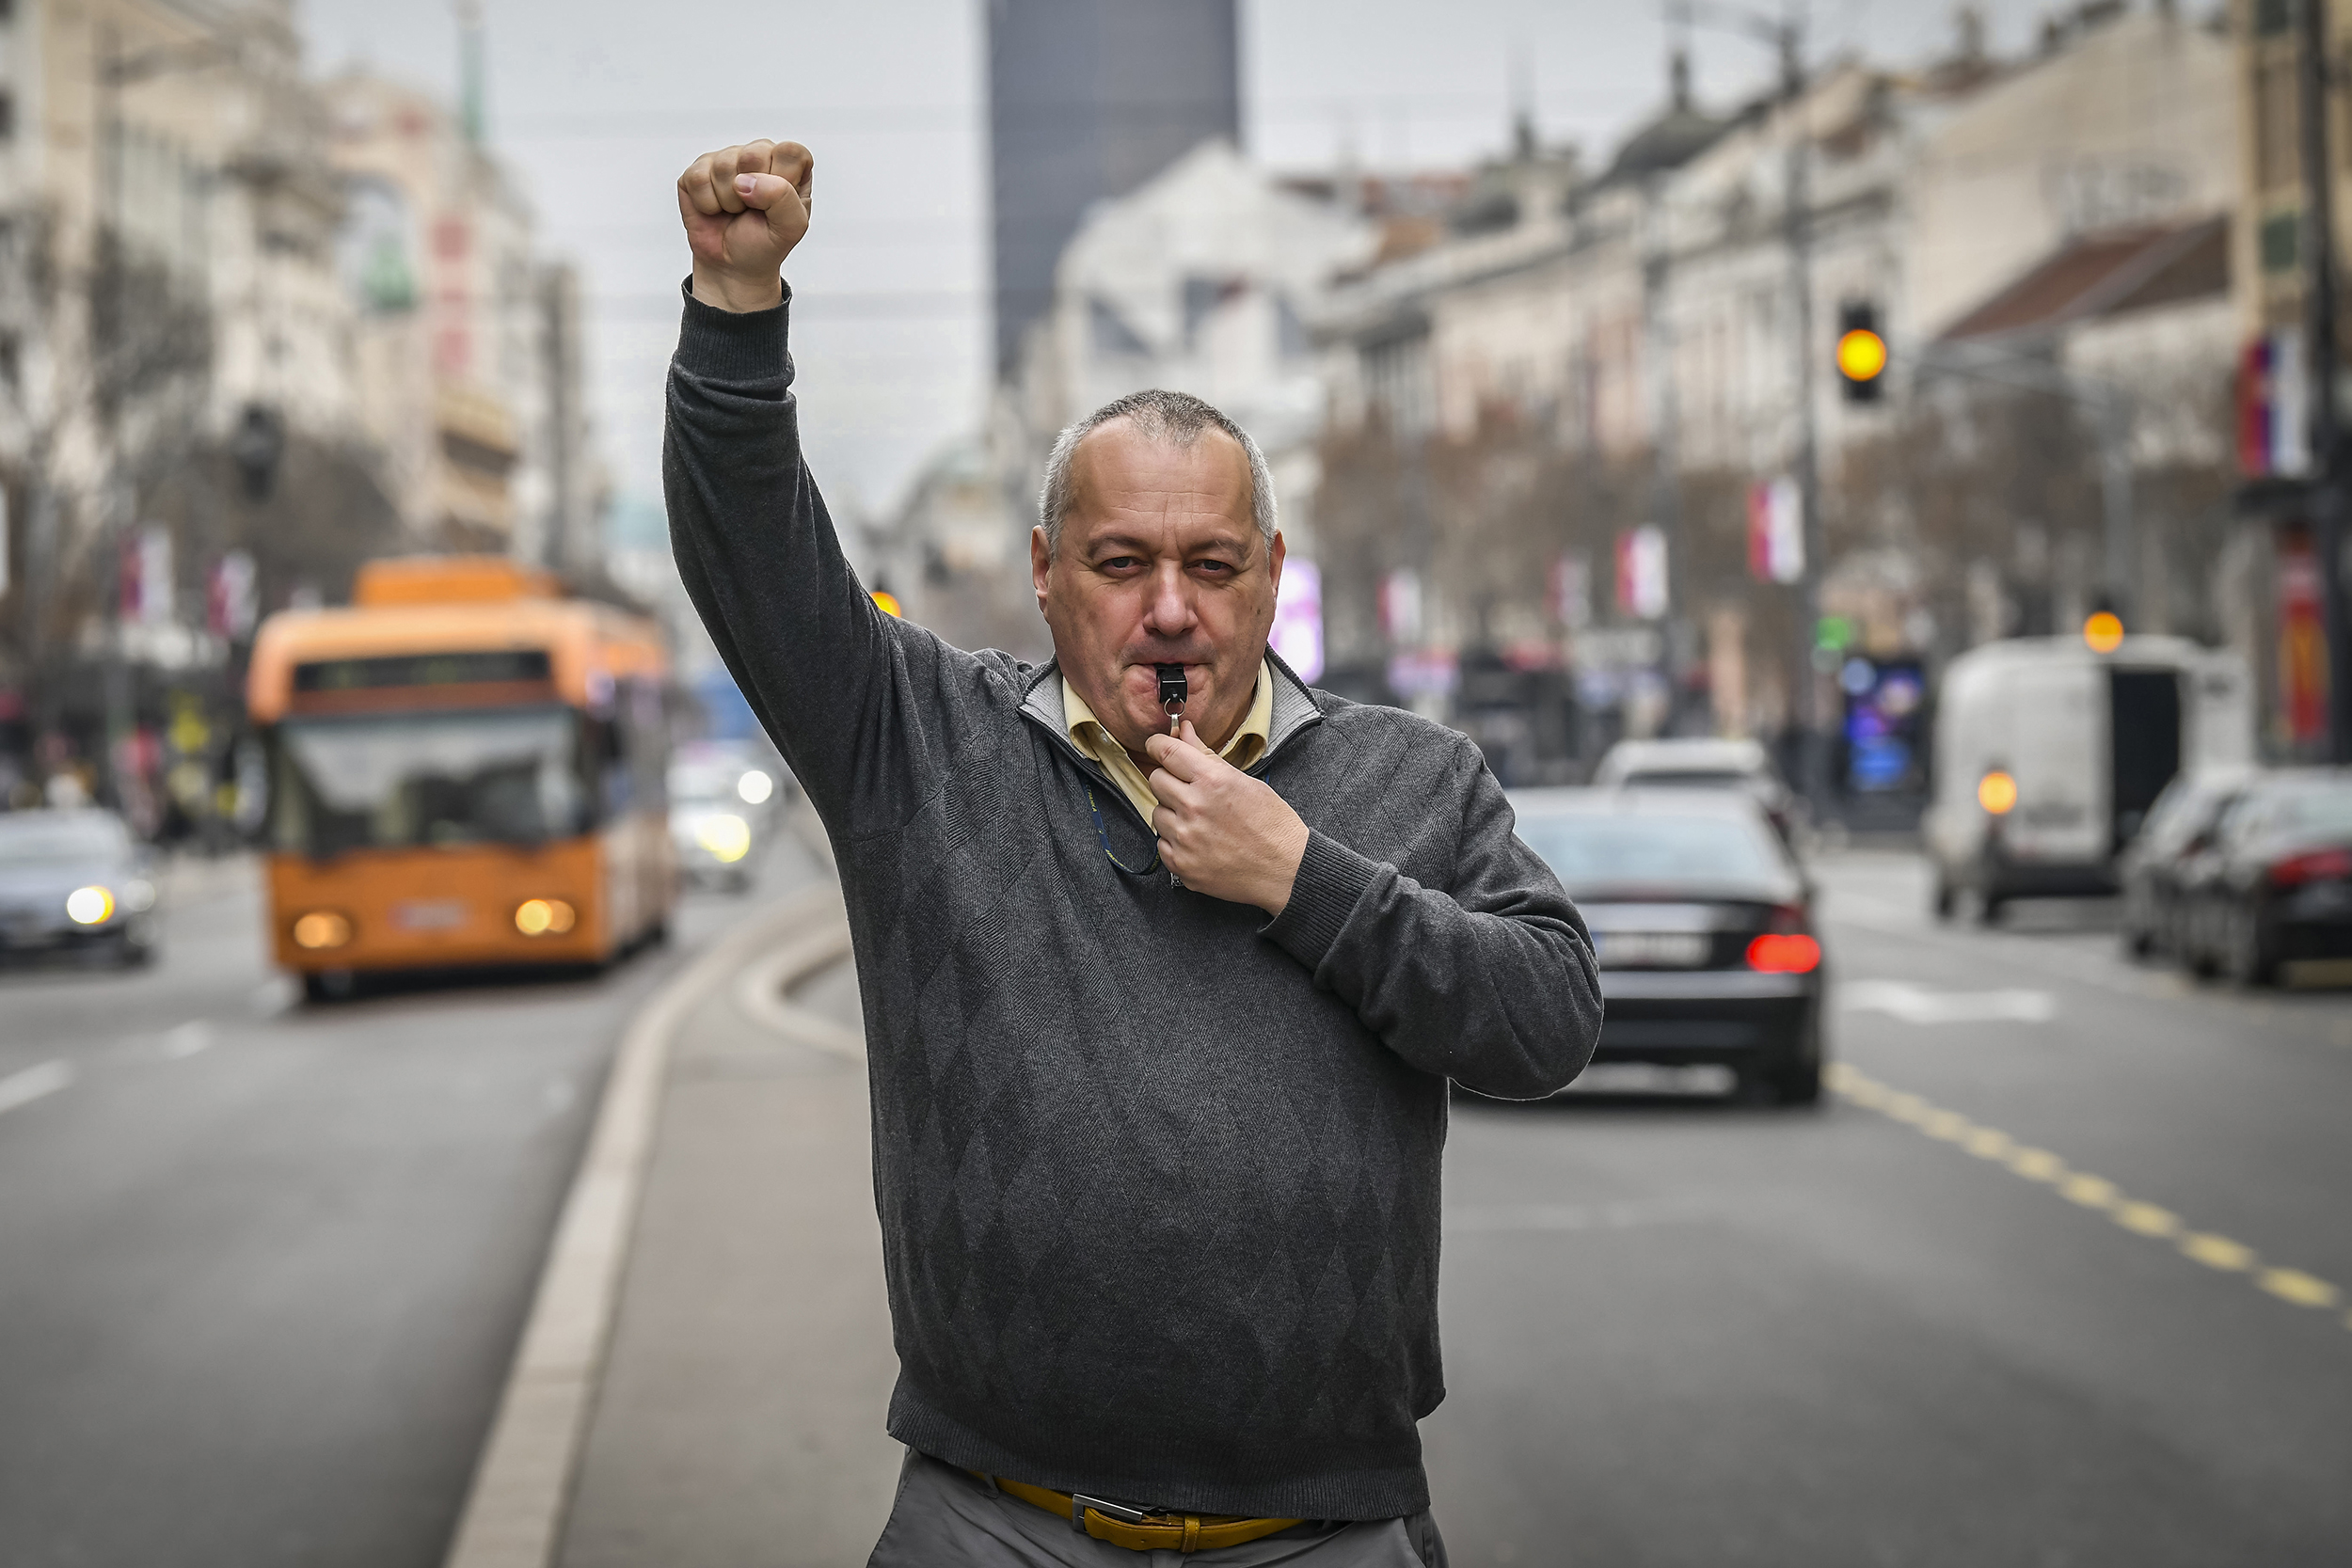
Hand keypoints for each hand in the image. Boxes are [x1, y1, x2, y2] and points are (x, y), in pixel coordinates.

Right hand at [677, 140, 812, 312]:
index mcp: (788, 165)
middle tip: (753, 209)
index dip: (782, 180)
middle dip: (753, 194)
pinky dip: (707, 203)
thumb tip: (746, 181)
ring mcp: (726, 159)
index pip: (790, 151)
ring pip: (723, 166)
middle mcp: (758, 155)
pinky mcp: (697, 170)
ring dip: (729, 201)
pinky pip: (698, 178)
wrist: (732, 265)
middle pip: (753, 153)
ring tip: (734, 211)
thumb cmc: (764, 242)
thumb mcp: (791, 227)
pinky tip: (715, 209)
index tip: (776, 204)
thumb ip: (783, 198)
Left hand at [1145, 721, 1309, 915]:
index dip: (1157, 745)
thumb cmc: (1272, 825)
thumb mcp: (1245, 781)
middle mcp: (1194, 808)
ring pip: (1157, 813)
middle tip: (1190, 790)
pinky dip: (1176, 841)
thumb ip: (1206, 755)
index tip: (1157, 747)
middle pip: (1156, 780)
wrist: (1286, 869)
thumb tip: (1184, 730)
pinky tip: (1200, 841)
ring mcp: (1185, 838)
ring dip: (1172, 813)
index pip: (1166, 752)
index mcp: (1212, 781)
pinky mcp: (1181, 864)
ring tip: (1201, 821)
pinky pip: (1162, 843)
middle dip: (1169, 780)